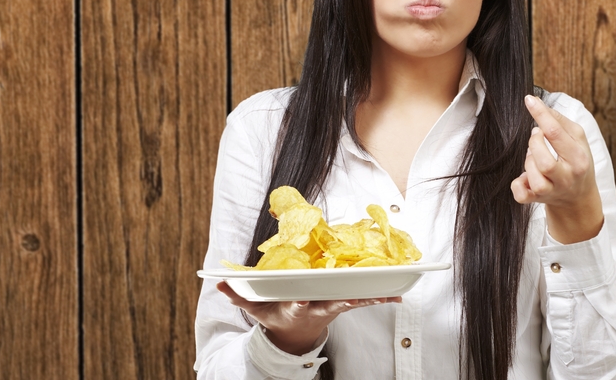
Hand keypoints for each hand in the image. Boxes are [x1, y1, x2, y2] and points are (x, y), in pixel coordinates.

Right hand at [216, 281, 401, 354]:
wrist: (295, 333)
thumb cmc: (275, 315)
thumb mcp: (256, 309)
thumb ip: (239, 296)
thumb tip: (217, 283)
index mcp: (296, 306)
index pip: (298, 304)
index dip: (300, 302)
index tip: (301, 300)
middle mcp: (317, 307)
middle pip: (333, 301)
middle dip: (346, 298)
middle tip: (359, 294)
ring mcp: (332, 306)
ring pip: (354, 300)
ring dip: (372, 297)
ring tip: (391, 294)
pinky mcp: (344, 304)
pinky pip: (364, 299)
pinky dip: (380, 297)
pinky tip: (398, 294)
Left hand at [510, 94, 604, 242]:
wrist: (578, 197)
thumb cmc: (576, 163)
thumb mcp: (578, 139)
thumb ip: (560, 121)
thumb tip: (541, 106)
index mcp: (578, 158)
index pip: (555, 133)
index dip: (540, 114)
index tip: (529, 100)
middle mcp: (566, 177)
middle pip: (542, 159)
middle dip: (534, 142)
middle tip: (537, 138)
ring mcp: (551, 191)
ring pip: (532, 175)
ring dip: (529, 161)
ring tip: (536, 157)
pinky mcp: (537, 200)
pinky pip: (521, 194)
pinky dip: (518, 184)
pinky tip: (525, 176)